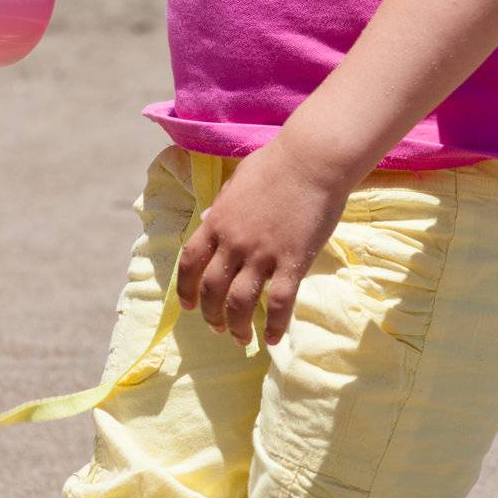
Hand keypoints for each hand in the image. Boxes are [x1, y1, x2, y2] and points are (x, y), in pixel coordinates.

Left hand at [175, 131, 354, 348]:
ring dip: (237, 326)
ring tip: (241, 338)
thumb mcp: (238, 179)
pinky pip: (279, 303)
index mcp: (218, 221)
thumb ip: (222, 203)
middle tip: (218, 327)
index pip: (190, 262)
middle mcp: (234, 242)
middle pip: (212, 289)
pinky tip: (274, 338)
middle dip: (211, 314)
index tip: (188, 306)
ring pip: (240, 303)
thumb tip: (207, 218)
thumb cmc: (278, 162)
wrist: (312, 159)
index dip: (185, 289)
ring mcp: (262, 254)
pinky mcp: (292, 262)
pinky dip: (274, 326)